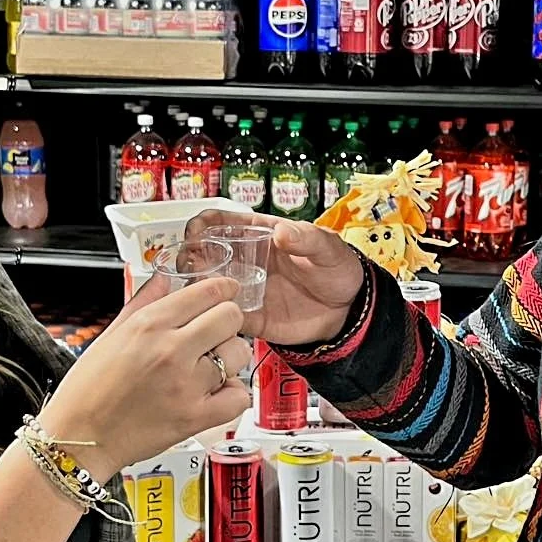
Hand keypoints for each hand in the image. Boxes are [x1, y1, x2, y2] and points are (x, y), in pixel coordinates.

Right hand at [39, 274, 249, 477]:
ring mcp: (186, 385)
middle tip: (217, 330)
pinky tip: (216, 392)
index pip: (207, 292)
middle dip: (227, 320)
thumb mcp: (110, 335)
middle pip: (230, 318)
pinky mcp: (195, 417)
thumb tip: (162, 280)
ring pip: (238, 354)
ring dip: (229, 357)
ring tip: (211, 365)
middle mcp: (171, 351)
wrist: (79, 438)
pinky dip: (233, 393)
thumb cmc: (87, 390)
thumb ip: (142, 303)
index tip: (226, 292)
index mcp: (149, 326)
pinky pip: (239, 396)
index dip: (223, 289)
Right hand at [184, 211, 364, 347]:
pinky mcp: (252, 317)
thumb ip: (306, 238)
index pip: (222, 223)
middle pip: (205, 253)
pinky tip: (213, 315)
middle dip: (191, 256)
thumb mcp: (327, 248)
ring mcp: (246, 289)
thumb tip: (281, 232)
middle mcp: (246, 261)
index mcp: (261, 235)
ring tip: (199, 288)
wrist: (350, 310)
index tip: (195, 230)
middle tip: (191, 263)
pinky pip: (224, 318)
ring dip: (197, 287)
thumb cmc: (338, 270)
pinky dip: (214, 317)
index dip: (202, 223)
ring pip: (208, 286)